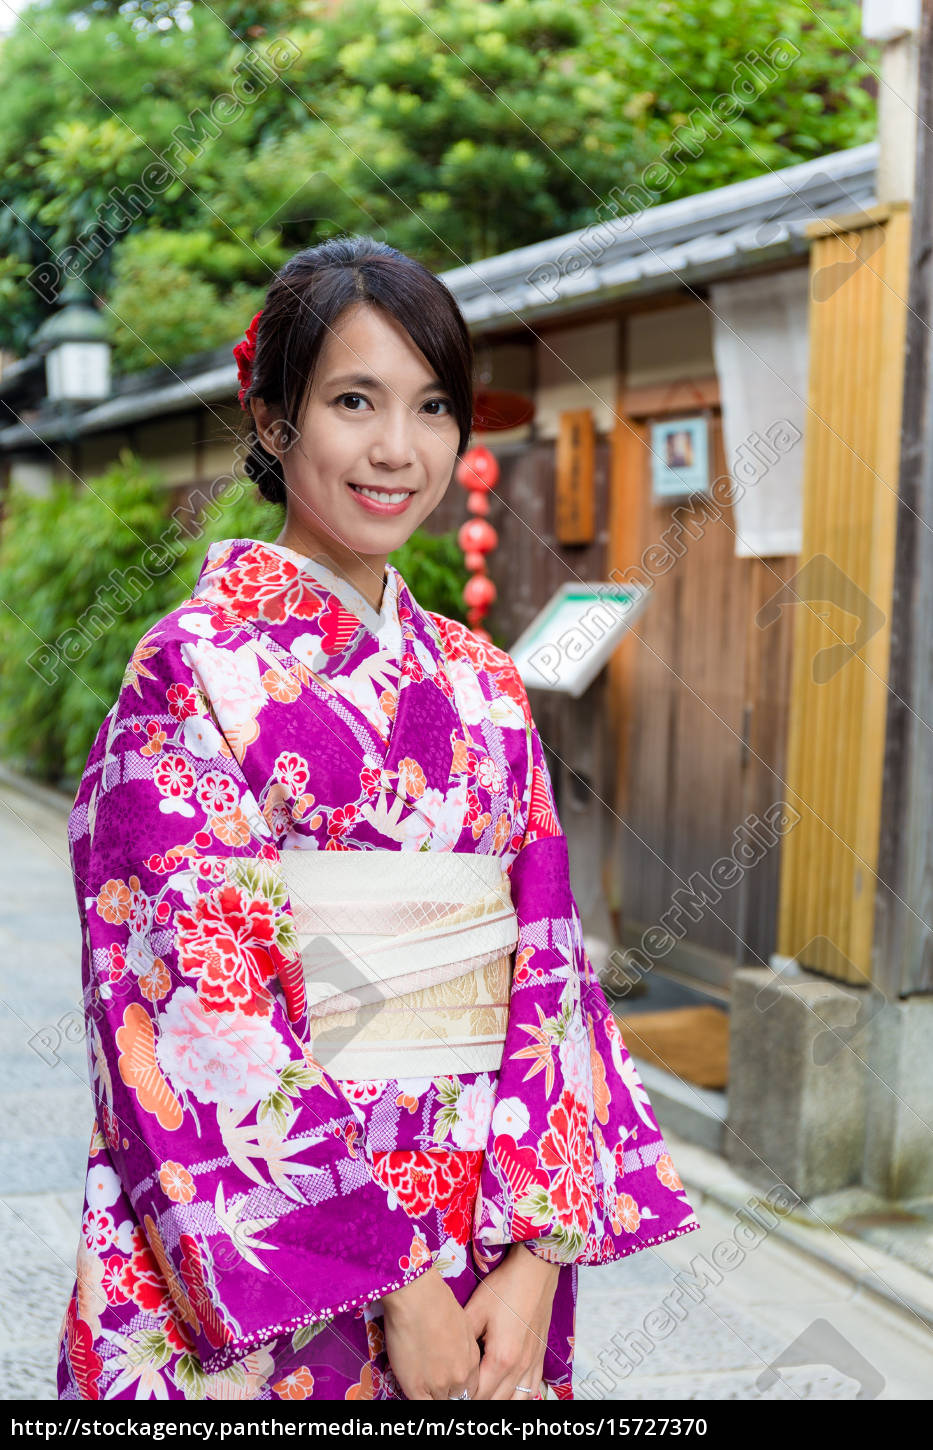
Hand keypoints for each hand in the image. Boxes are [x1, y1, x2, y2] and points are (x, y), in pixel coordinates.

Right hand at [382, 1265, 480, 1399]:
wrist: (418, 1296)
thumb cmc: (437, 1300)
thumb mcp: (461, 1323)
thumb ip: (461, 1347)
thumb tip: (452, 1354)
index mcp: (472, 1359)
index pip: (469, 1387)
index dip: (457, 1386)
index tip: (448, 1382)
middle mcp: (460, 1375)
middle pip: (456, 1397)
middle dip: (446, 1392)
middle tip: (433, 1381)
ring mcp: (439, 1383)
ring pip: (439, 1401)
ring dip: (432, 1394)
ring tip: (422, 1382)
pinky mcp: (417, 1386)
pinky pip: (420, 1404)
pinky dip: (418, 1398)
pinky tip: (413, 1386)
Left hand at [463, 1243, 560, 1399]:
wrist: (535, 1270)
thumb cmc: (505, 1287)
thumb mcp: (475, 1310)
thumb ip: (462, 1340)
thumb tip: (448, 1359)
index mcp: (501, 1359)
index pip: (478, 1395)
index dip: (460, 1398)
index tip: (448, 1393)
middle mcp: (520, 1368)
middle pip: (496, 1401)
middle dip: (476, 1401)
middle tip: (459, 1395)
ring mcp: (533, 1364)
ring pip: (516, 1400)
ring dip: (497, 1401)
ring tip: (482, 1396)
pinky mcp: (541, 1357)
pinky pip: (532, 1389)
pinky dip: (518, 1396)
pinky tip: (507, 1393)